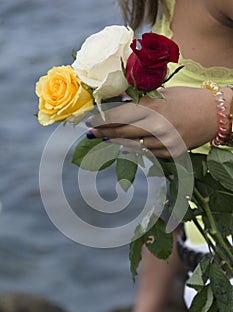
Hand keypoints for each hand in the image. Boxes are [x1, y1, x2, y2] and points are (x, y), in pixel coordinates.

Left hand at [87, 86, 231, 156]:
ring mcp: (164, 142)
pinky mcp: (171, 153)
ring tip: (105, 139)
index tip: (89, 120)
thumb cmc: (188, 99)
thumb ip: (140, 99)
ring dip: (117, 142)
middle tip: (90, 133)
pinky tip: (125, 147)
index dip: (102, 119)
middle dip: (103, 132)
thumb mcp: (163, 94)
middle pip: (122, 132)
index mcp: (153, 107)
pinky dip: (135, 149)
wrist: (215, 114)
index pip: (120, 115)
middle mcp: (157, 126)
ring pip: (133, 145)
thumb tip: (117, 100)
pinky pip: (148, 153)